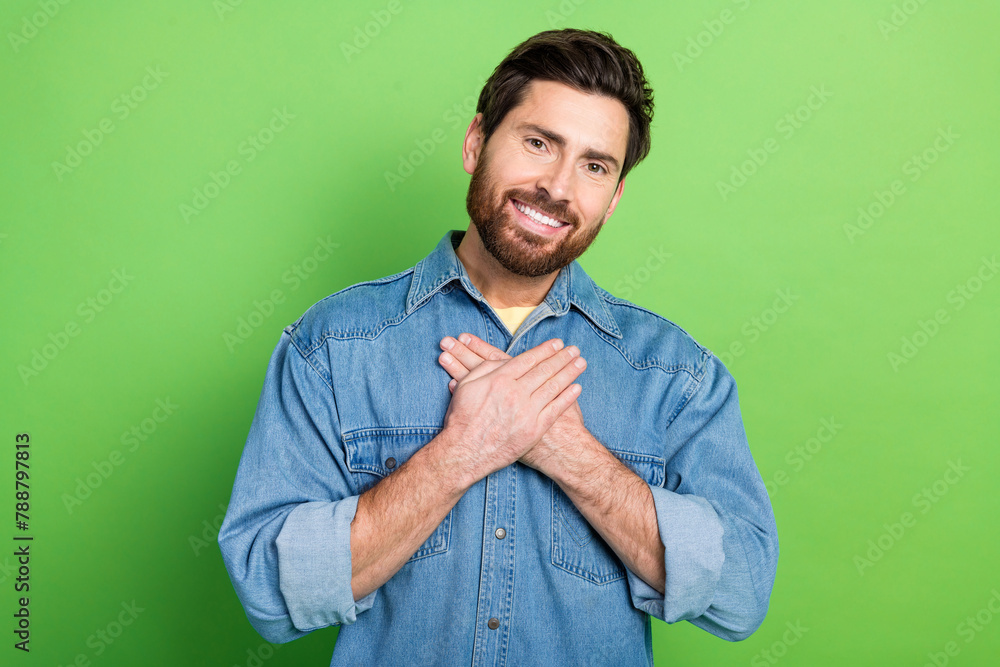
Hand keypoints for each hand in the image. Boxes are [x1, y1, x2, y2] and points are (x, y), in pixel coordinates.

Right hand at [439, 333, 586, 474]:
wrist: (465, 452)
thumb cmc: (462, 418)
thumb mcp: (466, 385)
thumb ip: (485, 369)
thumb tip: (502, 360)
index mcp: (500, 379)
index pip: (529, 359)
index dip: (546, 350)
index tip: (557, 344)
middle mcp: (516, 392)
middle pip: (545, 370)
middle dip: (562, 357)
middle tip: (575, 349)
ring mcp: (527, 412)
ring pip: (554, 386)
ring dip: (570, 372)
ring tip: (581, 363)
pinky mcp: (534, 430)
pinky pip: (555, 409)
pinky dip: (568, 397)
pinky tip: (577, 388)